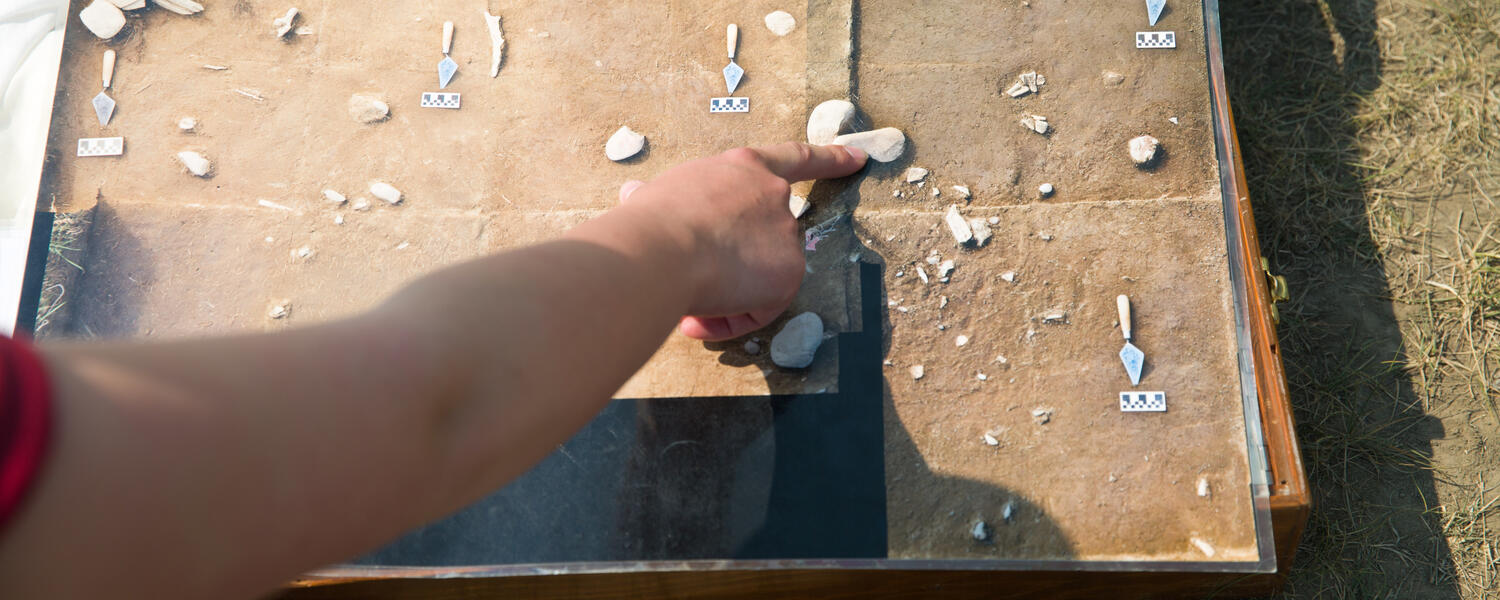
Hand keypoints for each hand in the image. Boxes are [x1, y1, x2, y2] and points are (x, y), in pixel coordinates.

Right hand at [617, 142, 866, 340]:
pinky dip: (730, 320)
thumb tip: (634, 199)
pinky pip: (760, 309)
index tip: (857, 159)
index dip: (828, 159)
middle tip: (695, 282)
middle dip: (735, 265)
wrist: (660, 249)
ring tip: (686, 302)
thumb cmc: (649, 220)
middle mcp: (773, 195)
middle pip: (769, 237)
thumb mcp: (656, 195)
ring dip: (725, 297)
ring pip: (760, 279)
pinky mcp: (788, 273)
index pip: (794, 158)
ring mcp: (786, 234)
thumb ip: (662, 199)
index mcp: (744, 168)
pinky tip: (696, 317)